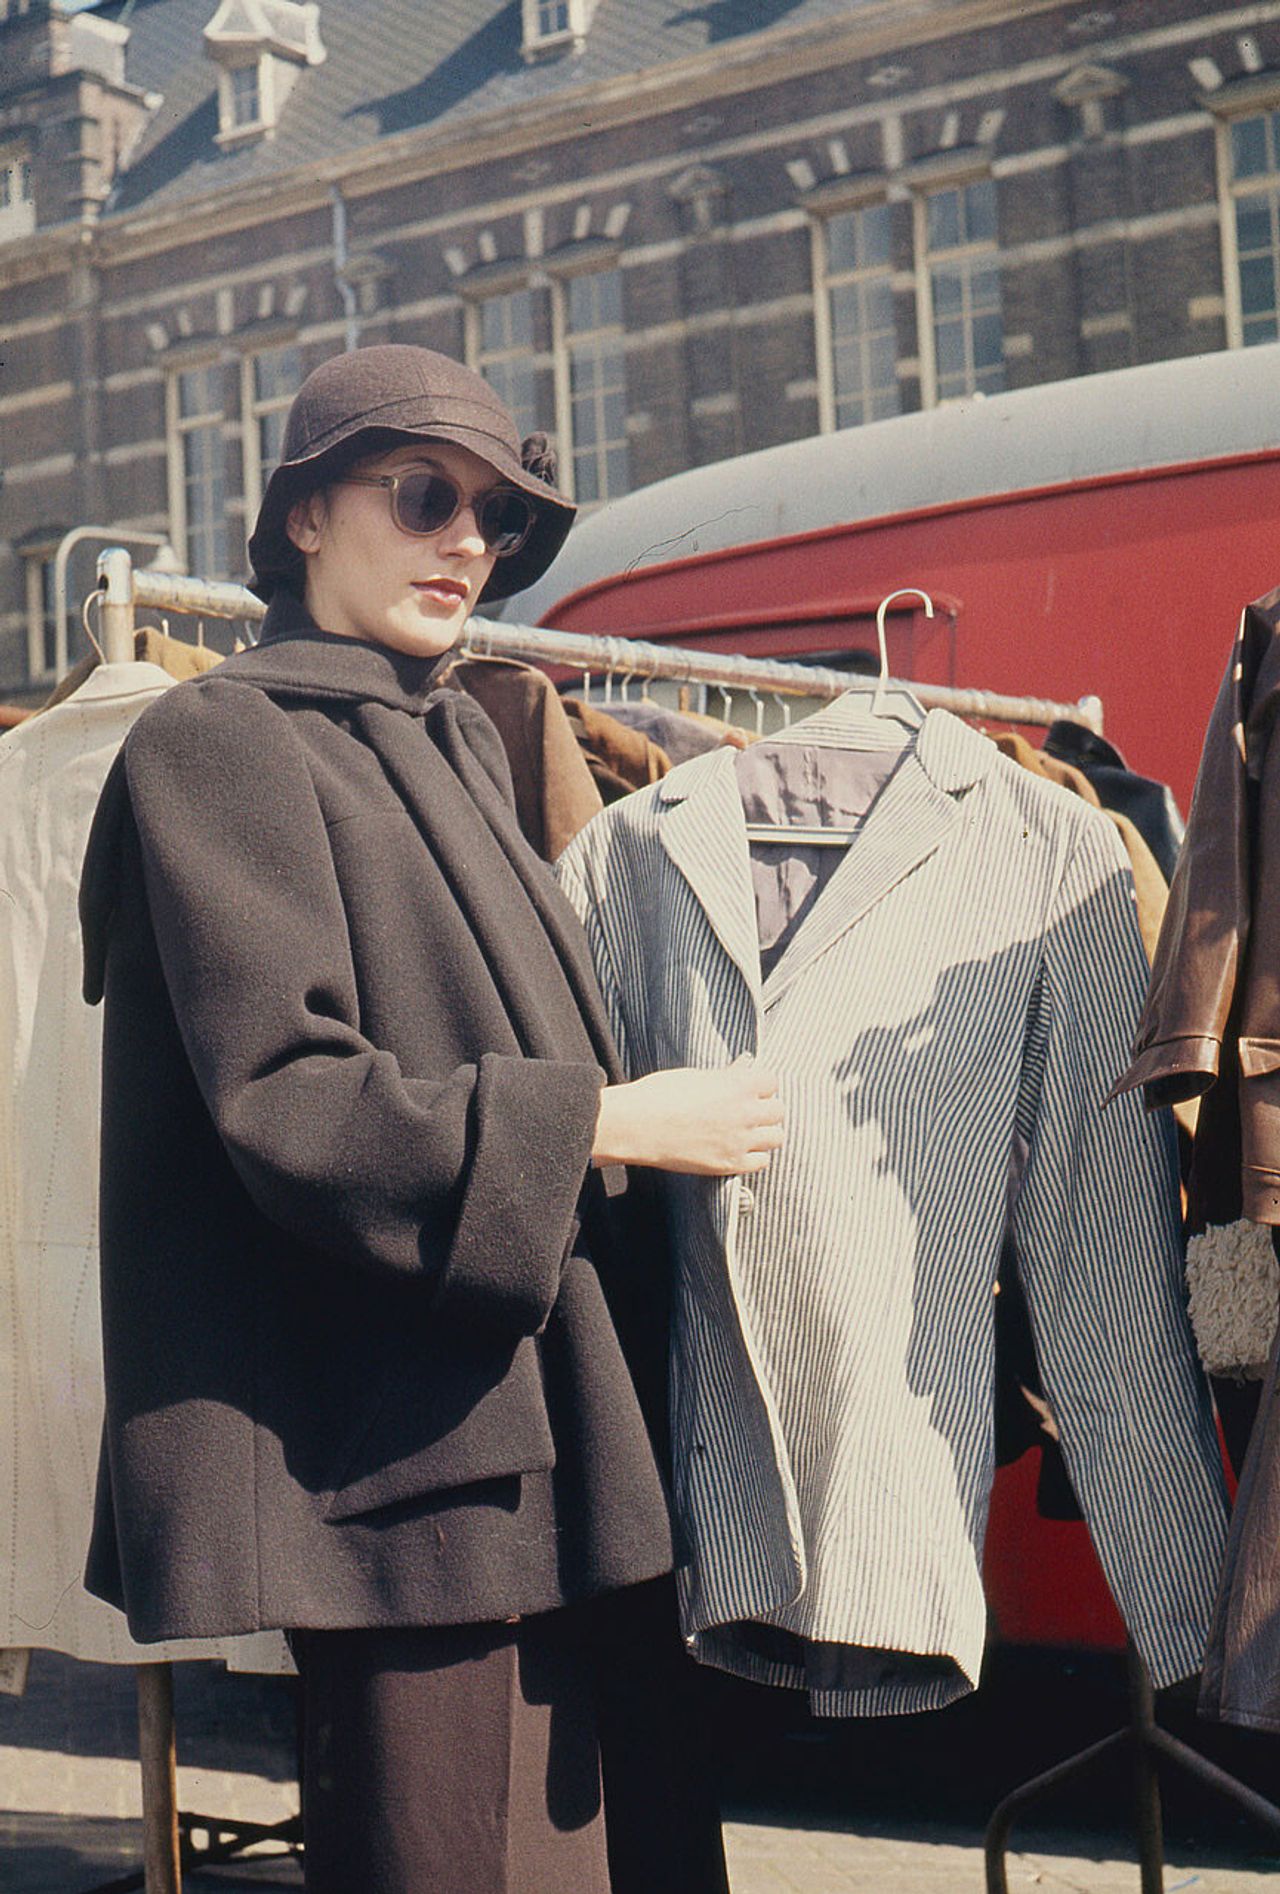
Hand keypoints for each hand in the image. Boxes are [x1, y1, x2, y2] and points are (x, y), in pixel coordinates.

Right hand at [593, 1056, 783, 1175]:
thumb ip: (725, 1077)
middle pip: (778, 1111)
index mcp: (738, 1085)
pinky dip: (754, 1156)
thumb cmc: (659, 1095)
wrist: (636, 1126)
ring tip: (747, 1131)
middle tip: (750, 1110)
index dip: (760, 1085)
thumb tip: (742, 1070)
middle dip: (765, 1109)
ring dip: (764, 1133)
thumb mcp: (695, 1076)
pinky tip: (739, 1149)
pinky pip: (761, 1162)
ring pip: (776, 1138)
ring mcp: (739, 1141)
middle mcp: (745, 1112)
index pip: (772, 1082)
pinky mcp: (729, 1164)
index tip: (750, 1089)